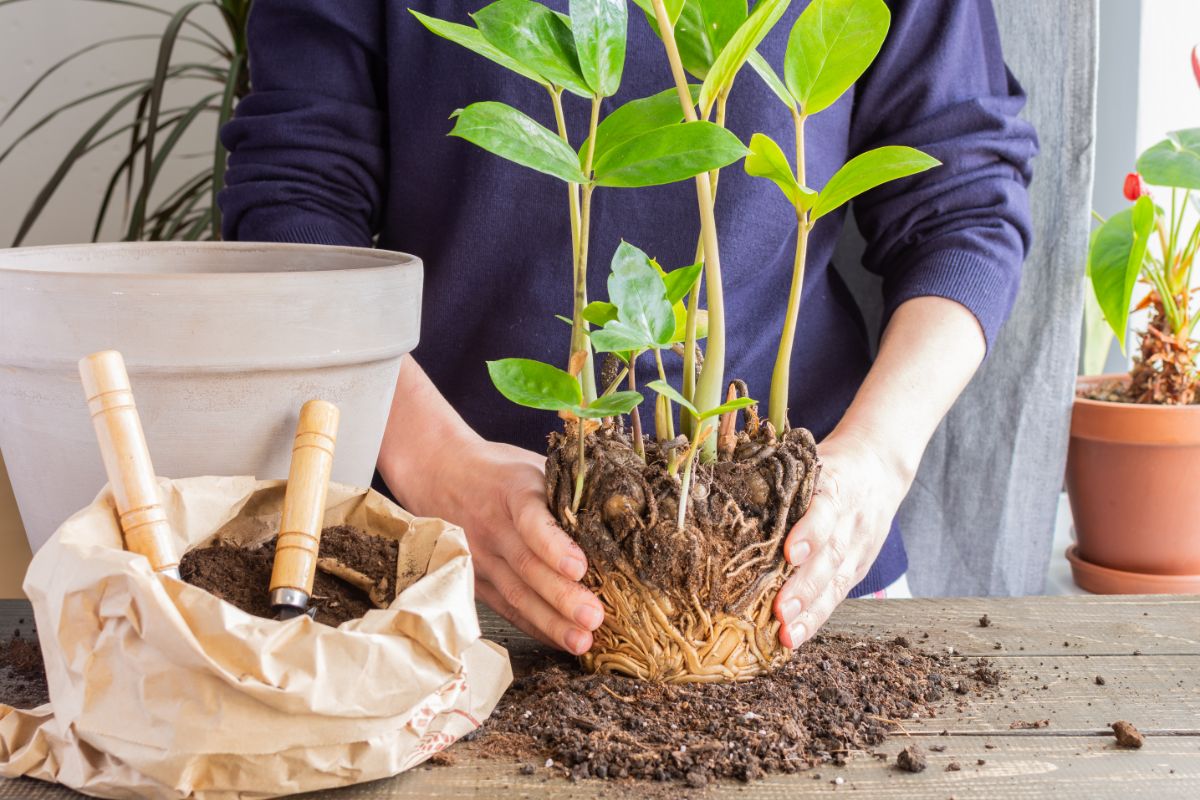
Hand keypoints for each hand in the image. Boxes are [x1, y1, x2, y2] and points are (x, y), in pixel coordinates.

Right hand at [385, 434, 603, 655]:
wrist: (438, 473)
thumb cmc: (500, 471)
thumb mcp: (531, 465)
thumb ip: (566, 488)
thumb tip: (621, 511)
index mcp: (513, 490)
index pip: (531, 519)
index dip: (554, 545)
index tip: (580, 567)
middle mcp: (493, 525)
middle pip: (527, 566)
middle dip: (562, 596)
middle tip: (594, 618)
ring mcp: (479, 555)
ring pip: (516, 594)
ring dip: (550, 621)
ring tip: (581, 642)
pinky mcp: (474, 579)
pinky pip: (506, 607)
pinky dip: (534, 626)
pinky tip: (560, 641)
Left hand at [772, 429, 910, 647]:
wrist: (878, 466)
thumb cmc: (826, 465)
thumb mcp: (808, 461)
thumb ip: (778, 481)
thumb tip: (721, 496)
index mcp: (835, 485)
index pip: (825, 509)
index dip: (809, 533)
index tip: (789, 554)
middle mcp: (850, 519)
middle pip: (830, 555)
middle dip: (805, 586)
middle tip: (780, 611)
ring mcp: (858, 546)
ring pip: (837, 581)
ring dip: (811, 611)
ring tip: (787, 634)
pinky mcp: (860, 567)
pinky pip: (838, 594)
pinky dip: (817, 618)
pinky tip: (795, 637)